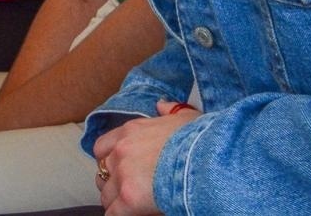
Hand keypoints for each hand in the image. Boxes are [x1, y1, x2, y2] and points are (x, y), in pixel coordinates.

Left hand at [94, 99, 196, 214]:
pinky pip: (113, 213)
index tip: (119, 170)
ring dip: (116, 201)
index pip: (102, 147)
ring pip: (106, 194)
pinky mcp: (129, 198)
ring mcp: (123, 174)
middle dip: (112, 182)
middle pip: (102, 172)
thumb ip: (170, 110)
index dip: (109, 161)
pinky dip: (119, 215)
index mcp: (131, 131)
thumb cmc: (201, 141)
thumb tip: (161, 105)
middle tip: (126, 190)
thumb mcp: (186, 118)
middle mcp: (121, 150)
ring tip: (131, 206)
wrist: (208, 159)